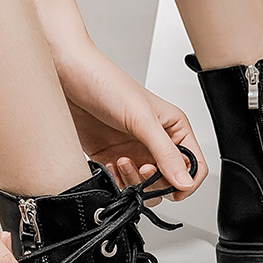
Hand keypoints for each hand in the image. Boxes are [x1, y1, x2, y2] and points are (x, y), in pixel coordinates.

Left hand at [59, 43, 207, 202]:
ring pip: (146, 187)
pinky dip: (117, 182)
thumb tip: (185, 182)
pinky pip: (122, 184)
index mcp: (173, 129)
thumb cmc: (106, 83)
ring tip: (122, 162)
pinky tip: (109, 164)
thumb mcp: (142, 119)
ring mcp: (135, 152)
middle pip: (170, 181)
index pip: (195, 166)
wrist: (68, 76)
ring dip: (134, 182)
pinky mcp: (112, 159)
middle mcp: (156, 143)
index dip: (187, 181)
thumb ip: (166, 153)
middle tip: (142, 168)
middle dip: (156, 182)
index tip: (170, 184)